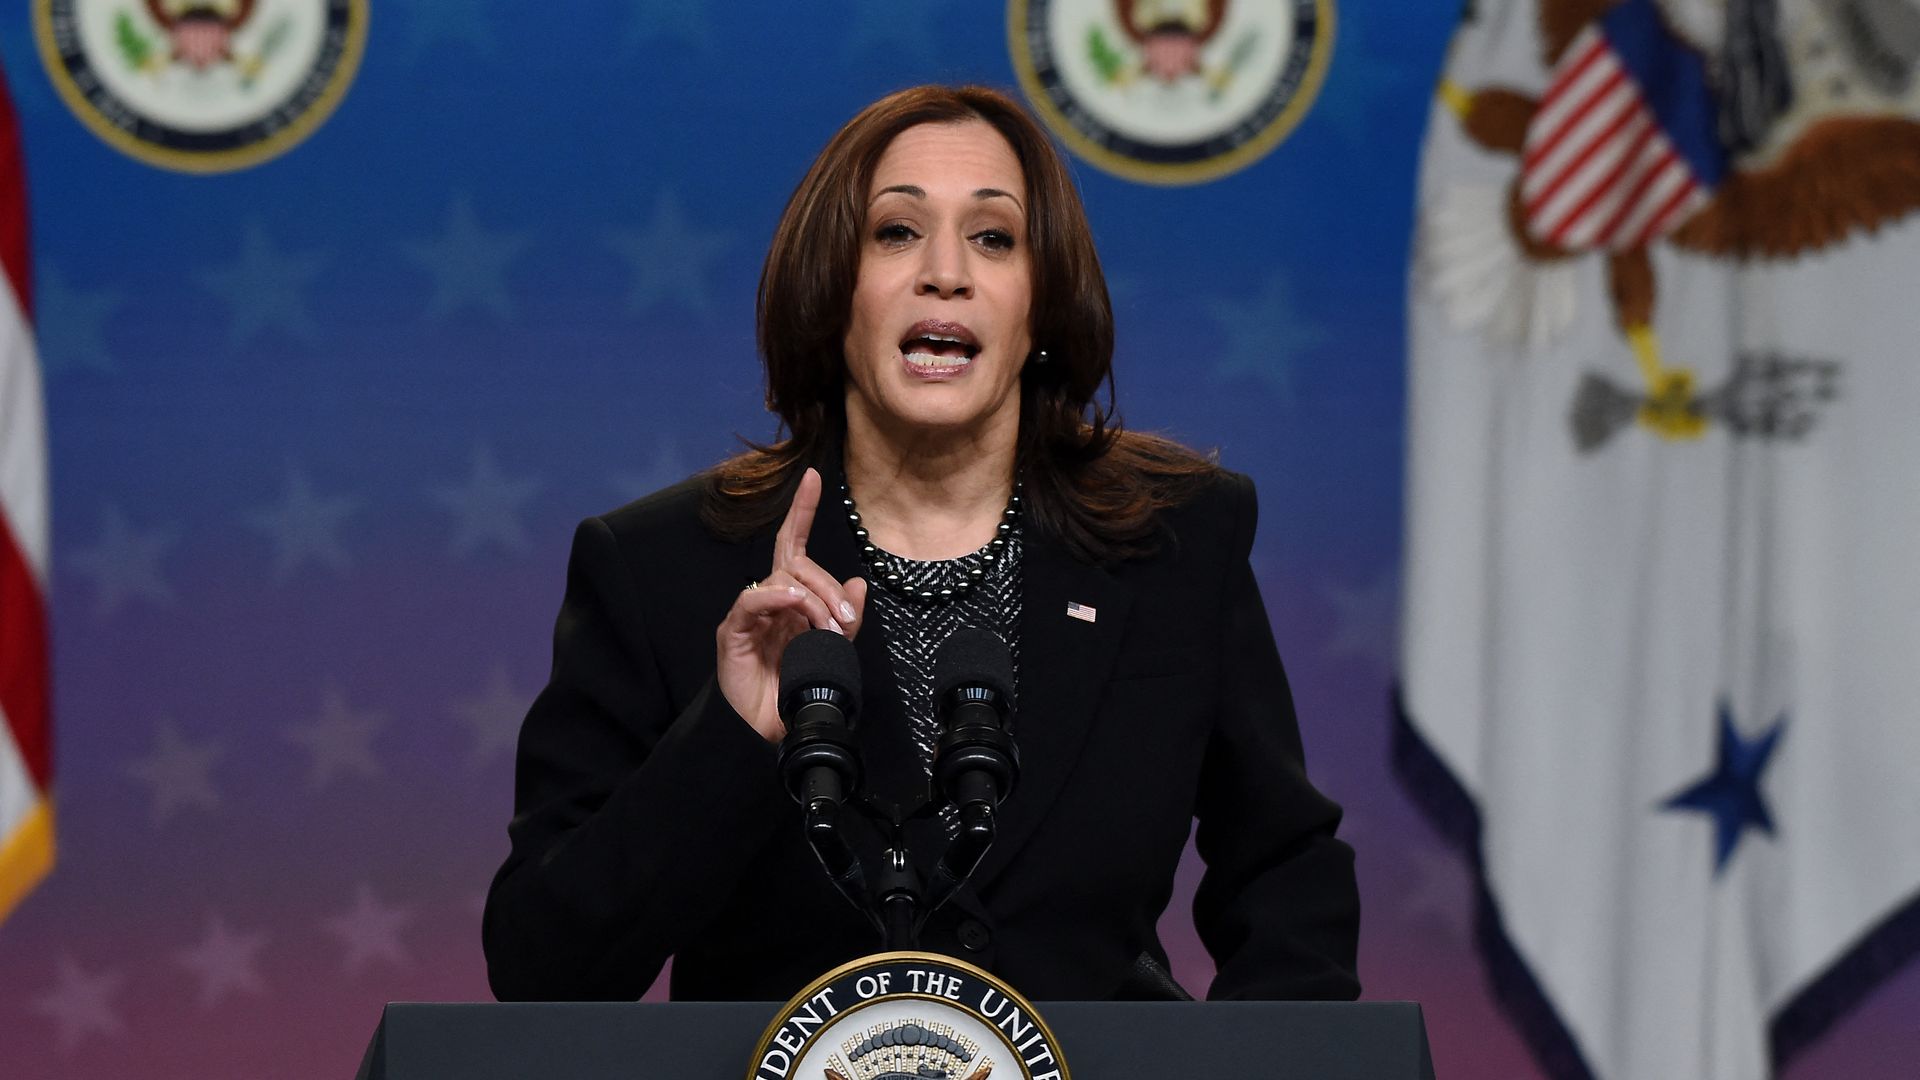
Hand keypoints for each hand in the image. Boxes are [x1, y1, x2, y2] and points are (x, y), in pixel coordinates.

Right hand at [716, 467, 868, 741]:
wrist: (773, 731)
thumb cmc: (797, 690)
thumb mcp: (833, 652)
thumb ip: (845, 618)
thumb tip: (859, 584)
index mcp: (792, 601)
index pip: (795, 546)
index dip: (802, 512)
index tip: (813, 478)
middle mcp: (770, 602)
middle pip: (797, 564)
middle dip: (828, 586)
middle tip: (844, 621)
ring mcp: (750, 616)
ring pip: (782, 581)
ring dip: (812, 600)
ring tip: (827, 631)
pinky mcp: (733, 633)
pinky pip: (752, 601)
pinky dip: (776, 598)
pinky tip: (793, 606)